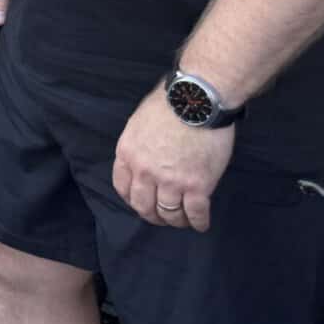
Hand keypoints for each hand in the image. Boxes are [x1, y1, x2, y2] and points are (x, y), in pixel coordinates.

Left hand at [112, 86, 233, 232]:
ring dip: (175, 221)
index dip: (132, 199)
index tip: (141, 202)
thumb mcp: (139, 122)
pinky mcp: (197, 186)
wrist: (197, 100)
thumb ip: (138, 144)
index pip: (123, 187)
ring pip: (169, 214)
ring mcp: (171, 181)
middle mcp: (145, 171)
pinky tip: (200, 223)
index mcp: (128, 153)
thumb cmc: (170, 103)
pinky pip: (195, 214)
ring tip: (182, 220)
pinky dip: (198, 222)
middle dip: (152, 215)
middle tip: (162, 216)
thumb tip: (145, 155)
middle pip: (144, 206)